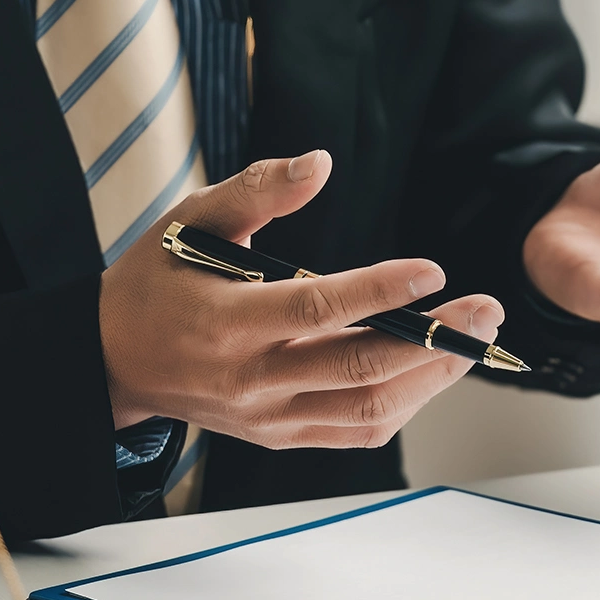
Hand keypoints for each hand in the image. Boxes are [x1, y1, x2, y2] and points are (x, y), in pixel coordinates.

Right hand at [100, 151, 501, 447]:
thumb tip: (320, 162)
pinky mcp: (282, 436)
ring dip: (432, 377)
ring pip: (368, 409)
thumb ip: (257, 190)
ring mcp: (269, 417)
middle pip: (359, 367)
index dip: (381, 290)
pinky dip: (405, 404)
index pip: (317, 309)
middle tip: (485, 308)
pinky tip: (433, 371)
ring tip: (472, 340)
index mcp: (228, 323)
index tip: (433, 270)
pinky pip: (357, 431)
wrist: (114, 360)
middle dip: (434, 339)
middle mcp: (252, 380)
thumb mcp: (190, 220)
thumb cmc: (158, 282)